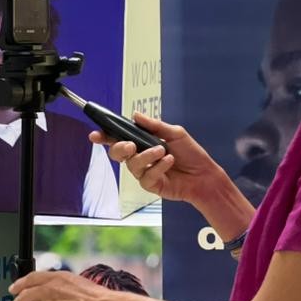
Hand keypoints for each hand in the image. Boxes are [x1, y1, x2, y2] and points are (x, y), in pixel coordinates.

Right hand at [90, 113, 220, 206]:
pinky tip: (169, 162)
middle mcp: (140, 157)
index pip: (119, 138)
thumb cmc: (191, 154)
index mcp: (142, 142)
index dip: (105, 136)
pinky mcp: (151, 185)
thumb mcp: (174, 133)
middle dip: (119, 147)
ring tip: (163, 151)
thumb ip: (154, 125)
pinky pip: (146, 176)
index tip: (96, 134)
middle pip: (117, 153)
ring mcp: (144, 172)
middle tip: (130, 145)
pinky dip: (158, 167)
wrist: (204, 174)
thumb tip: (135, 115)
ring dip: (146, 156)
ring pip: (132, 165)